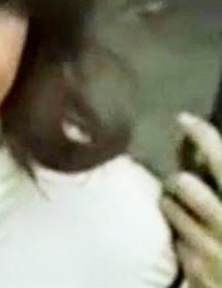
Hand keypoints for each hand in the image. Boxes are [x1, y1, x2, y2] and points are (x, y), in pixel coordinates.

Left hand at [161, 112, 221, 287]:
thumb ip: (221, 173)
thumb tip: (200, 142)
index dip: (203, 136)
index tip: (184, 119)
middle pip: (184, 184)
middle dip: (179, 180)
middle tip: (183, 182)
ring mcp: (209, 249)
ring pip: (170, 209)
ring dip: (173, 205)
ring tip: (187, 211)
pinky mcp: (193, 269)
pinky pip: (174, 239)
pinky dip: (181, 236)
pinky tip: (194, 240)